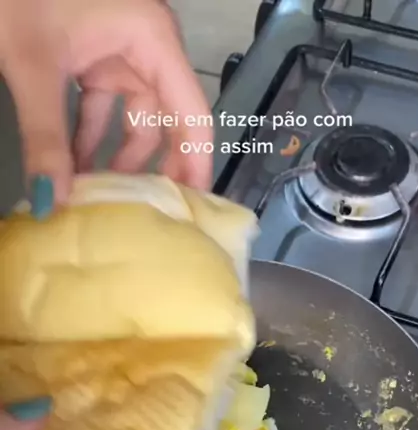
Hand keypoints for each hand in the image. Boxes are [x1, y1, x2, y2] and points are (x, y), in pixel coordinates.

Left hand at [0, 0, 212, 214]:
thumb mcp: (34, 67)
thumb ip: (45, 139)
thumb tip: (49, 202)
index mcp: (152, 38)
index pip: (192, 114)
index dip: (195, 165)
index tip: (193, 210)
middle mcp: (146, 45)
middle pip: (166, 121)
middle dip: (152, 169)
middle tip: (146, 217)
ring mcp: (119, 50)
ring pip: (132, 119)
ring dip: (115, 158)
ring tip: (101, 200)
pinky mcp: (93, 55)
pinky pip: (103, 107)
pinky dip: (88, 137)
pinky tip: (72, 170)